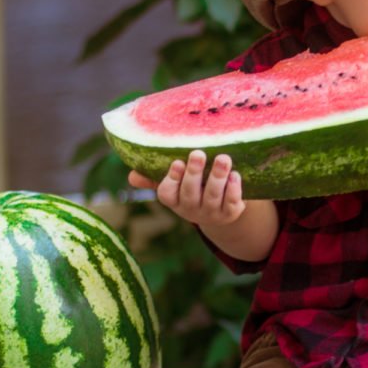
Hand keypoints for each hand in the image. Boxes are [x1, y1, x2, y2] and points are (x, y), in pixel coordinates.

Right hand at [128, 150, 246, 225]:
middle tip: (198, 154)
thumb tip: (132, 176)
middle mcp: (191, 208)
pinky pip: (232, 203)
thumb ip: (154, 177)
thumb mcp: (174, 184)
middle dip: (194, 173)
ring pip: (213, 196)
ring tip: (223, 158)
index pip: (167, 193)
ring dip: (218, 176)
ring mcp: (211, 212)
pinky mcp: (230, 213)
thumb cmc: (192, 187)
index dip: (172, 179)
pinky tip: (235, 175)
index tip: (177, 162)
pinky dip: (234, 189)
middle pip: (190, 192)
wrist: (221, 209)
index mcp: (174, 200)